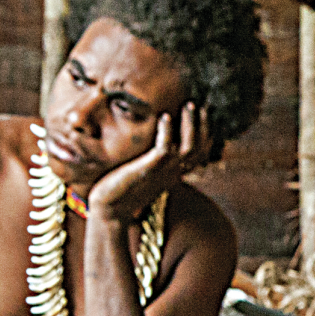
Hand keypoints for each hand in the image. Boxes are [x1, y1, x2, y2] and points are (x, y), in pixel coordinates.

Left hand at [87, 102, 209, 225]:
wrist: (108, 211)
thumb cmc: (121, 192)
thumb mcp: (143, 175)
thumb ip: (151, 163)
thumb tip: (149, 148)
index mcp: (174, 174)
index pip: (200, 154)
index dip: (206, 133)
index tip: (203, 114)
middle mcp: (173, 173)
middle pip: (201, 148)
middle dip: (203, 125)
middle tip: (200, 104)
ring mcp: (162, 172)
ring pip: (189, 147)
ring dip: (191, 124)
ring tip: (188, 105)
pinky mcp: (148, 170)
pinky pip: (165, 148)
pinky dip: (167, 131)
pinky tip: (164, 116)